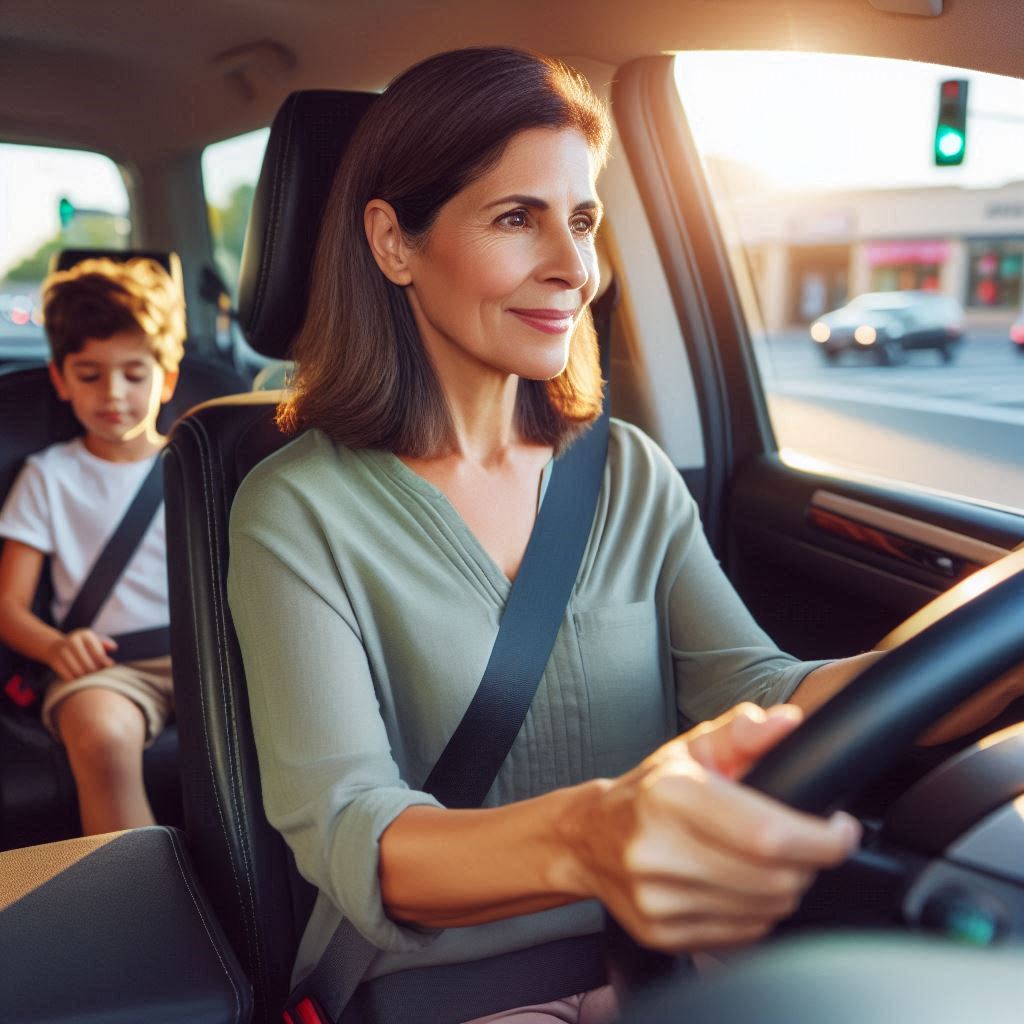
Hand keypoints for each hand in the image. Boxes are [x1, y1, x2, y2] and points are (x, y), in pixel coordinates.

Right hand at [46, 628, 117, 681]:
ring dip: (85, 677)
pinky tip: (78, 678)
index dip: (104, 662)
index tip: (110, 667)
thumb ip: (104, 644)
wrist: (55, 647)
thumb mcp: (92, 640)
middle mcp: (72, 641)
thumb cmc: (82, 645)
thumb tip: (114, 647)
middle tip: (98, 674)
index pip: (98, 653)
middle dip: (95, 672)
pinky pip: (68, 676)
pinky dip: (75, 680)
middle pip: (89, 665)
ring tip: (89, 676)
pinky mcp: (55, 661)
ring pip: (79, 672)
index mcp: (85, 635)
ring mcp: (62, 651)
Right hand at [565, 703, 860, 953]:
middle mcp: (658, 849)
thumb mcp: (692, 747)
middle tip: (803, 842)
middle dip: (808, 863)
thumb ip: (743, 731)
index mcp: (670, 794)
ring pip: (764, 911)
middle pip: (773, 878)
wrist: (588, 837)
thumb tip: (787, 723)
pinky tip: (740, 884)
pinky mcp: (661, 932)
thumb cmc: (650, 789)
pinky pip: (742, 935)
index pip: (766, 834)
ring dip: (784, 888)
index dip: (820, 839)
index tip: (841, 830)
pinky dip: (757, 912)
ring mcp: (657, 897)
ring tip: (768, 861)